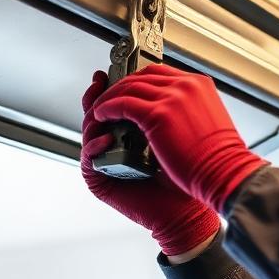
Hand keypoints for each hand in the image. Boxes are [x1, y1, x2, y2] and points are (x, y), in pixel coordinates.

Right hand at [81, 70, 220, 254]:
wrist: (188, 210)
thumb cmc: (187, 175)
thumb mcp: (176, 134)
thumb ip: (164, 111)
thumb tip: (162, 78)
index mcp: (134, 133)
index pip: (119, 105)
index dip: (117, 87)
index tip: (118, 69)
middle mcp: (118, 146)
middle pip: (99, 114)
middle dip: (100, 96)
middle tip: (101, 81)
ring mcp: (108, 163)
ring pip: (90, 132)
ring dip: (95, 118)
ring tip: (103, 109)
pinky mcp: (101, 181)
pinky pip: (90, 158)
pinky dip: (96, 146)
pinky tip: (108, 137)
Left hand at [92, 64, 267, 212]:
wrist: (226, 173)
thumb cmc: (221, 159)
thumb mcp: (209, 123)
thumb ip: (191, 112)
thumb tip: (173, 117)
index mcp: (200, 86)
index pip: (162, 73)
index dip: (141, 81)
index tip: (129, 89)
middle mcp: (186, 86)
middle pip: (142, 75)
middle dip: (122, 85)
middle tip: (110, 97)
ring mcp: (171, 98)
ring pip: (129, 87)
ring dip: (110, 97)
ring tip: (101, 109)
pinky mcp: (157, 115)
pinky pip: (122, 104)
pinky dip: (107, 108)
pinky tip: (101, 116)